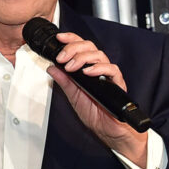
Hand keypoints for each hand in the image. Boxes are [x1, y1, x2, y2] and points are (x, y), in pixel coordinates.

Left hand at [46, 32, 147, 167]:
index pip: (81, 48)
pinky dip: (99, 68)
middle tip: (62, 58)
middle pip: (90, 47)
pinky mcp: (117, 84)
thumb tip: (51, 67)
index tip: (59, 38)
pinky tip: (88, 72)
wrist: (108, 130)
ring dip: (83, 58)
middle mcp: (99, 70)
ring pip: (99, 55)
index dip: (71, 39)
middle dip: (73, 48)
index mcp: (88, 70)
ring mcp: (108, 76)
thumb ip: (64, 81)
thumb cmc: (95, 114)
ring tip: (72, 66)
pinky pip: (112, 70)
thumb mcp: (73, 96)